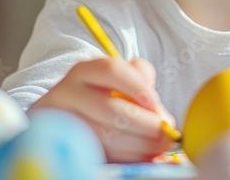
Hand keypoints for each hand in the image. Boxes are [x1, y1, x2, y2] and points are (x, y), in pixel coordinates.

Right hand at [30, 57, 176, 161]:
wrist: (67, 117)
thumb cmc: (102, 95)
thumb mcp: (121, 80)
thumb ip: (142, 82)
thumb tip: (163, 117)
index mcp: (84, 71)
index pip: (111, 70)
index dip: (137, 86)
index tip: (156, 104)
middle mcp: (67, 93)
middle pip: (110, 109)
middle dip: (145, 125)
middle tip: (166, 135)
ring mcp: (63, 122)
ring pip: (106, 137)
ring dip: (139, 145)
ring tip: (158, 148)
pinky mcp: (68, 147)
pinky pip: (100, 155)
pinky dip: (126, 157)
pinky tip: (141, 156)